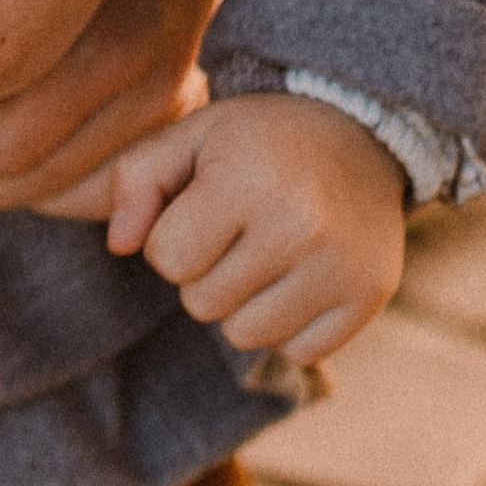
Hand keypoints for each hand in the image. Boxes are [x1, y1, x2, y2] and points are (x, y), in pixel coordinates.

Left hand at [104, 92, 406, 362]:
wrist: (358, 133)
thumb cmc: (258, 139)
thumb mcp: (192, 135)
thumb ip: (136, 178)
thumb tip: (117, 245)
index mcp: (247, 179)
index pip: (167, 258)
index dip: (171, 237)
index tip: (198, 210)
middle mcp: (299, 226)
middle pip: (202, 303)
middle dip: (205, 270)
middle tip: (235, 229)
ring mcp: (339, 267)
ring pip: (245, 335)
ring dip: (241, 303)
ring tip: (263, 252)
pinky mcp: (367, 298)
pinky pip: (297, 352)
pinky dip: (288, 325)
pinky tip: (298, 276)